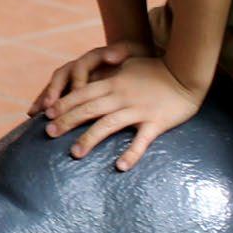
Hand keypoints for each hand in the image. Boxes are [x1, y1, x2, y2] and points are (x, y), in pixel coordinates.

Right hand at [31, 40, 154, 116]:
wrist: (133, 59)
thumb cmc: (135, 58)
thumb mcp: (134, 51)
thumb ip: (123, 51)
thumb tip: (113, 55)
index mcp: (93, 57)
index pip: (81, 67)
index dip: (77, 80)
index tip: (77, 93)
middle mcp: (79, 65)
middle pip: (61, 76)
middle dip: (54, 92)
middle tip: (49, 107)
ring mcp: (73, 76)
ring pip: (54, 86)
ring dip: (44, 99)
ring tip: (34, 113)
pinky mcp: (70, 87)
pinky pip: (54, 95)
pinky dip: (43, 104)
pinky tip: (32, 116)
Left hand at [42, 54, 201, 171]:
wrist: (186, 73)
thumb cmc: (156, 70)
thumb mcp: (129, 65)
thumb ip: (109, 71)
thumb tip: (88, 75)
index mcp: (114, 82)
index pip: (82, 93)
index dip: (63, 103)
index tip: (46, 113)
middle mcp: (122, 95)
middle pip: (89, 109)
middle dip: (67, 121)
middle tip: (49, 133)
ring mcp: (139, 109)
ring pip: (109, 125)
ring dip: (89, 139)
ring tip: (74, 153)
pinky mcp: (156, 122)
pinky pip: (141, 140)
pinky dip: (131, 154)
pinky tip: (119, 167)